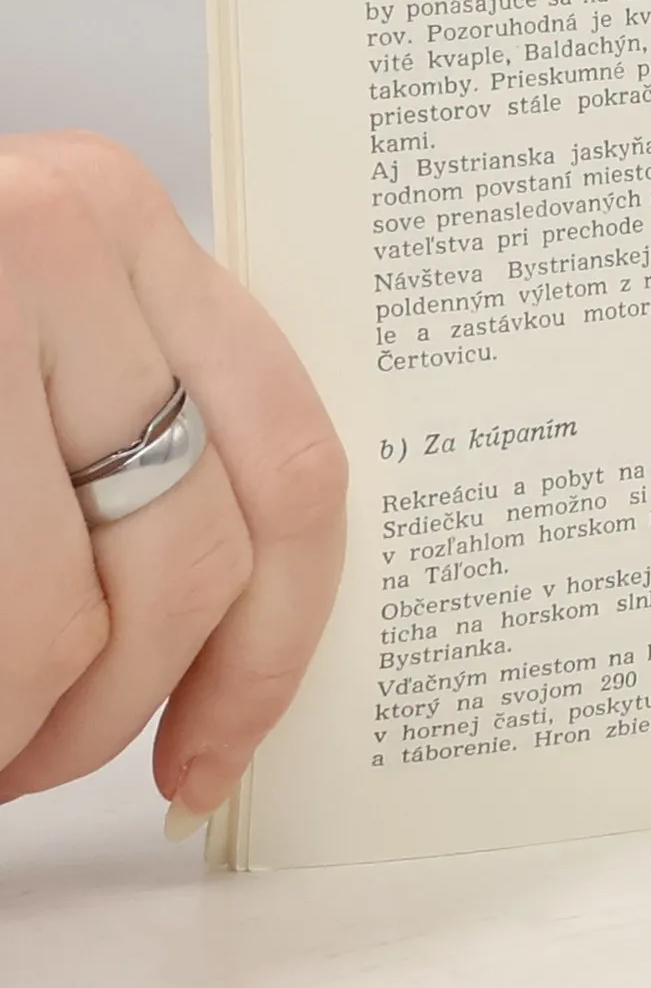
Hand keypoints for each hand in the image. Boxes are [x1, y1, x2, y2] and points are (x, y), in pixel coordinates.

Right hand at [0, 133, 344, 828]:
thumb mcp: (12, 324)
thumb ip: (109, 416)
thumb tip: (212, 625)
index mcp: (119, 226)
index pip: (286, 464)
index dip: (270, 644)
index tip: (220, 747)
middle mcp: (59, 241)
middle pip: (189, 559)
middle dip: (124, 707)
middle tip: (47, 761)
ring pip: (61, 620)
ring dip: (22, 728)